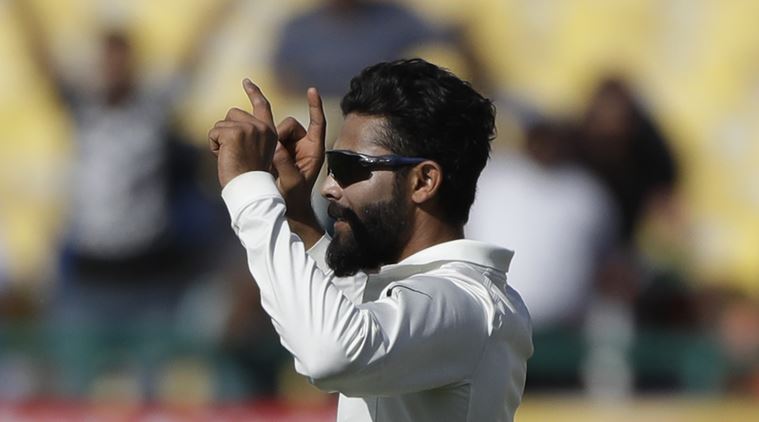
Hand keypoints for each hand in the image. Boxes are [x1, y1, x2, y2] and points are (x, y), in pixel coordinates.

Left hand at [208, 79, 277, 186]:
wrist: (250, 189)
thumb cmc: (249, 177)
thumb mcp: (254, 151)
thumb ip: (247, 135)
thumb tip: (229, 124)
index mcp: (269, 131)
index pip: (262, 105)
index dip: (253, 92)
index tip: (246, 81)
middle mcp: (260, 126)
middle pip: (232, 113)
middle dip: (226, 129)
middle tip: (234, 153)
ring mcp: (248, 128)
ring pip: (221, 123)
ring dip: (220, 139)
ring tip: (230, 156)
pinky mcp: (234, 132)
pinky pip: (214, 132)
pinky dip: (213, 145)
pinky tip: (224, 157)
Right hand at [272, 88, 326, 246]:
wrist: (286, 209)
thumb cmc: (293, 198)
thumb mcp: (291, 182)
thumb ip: (285, 163)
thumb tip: (276, 145)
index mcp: (314, 151)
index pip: (317, 123)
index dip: (315, 106)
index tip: (311, 90)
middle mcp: (302, 146)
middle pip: (289, 125)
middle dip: (279, 135)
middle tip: (274, 155)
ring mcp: (289, 148)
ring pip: (276, 130)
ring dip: (270, 141)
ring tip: (269, 161)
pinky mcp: (277, 152)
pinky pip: (269, 137)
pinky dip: (264, 142)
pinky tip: (261, 157)